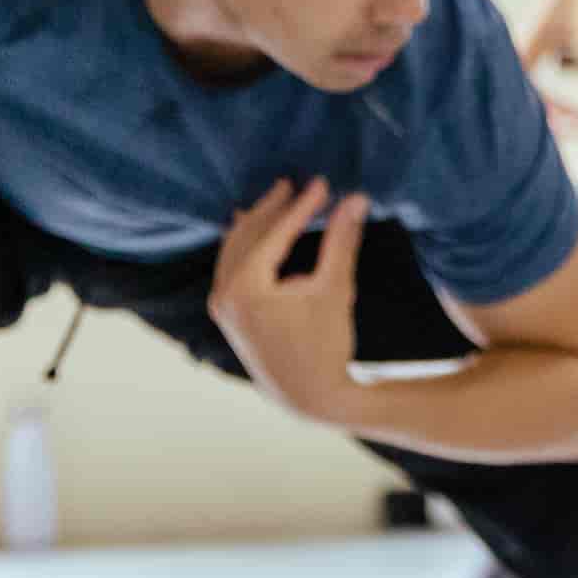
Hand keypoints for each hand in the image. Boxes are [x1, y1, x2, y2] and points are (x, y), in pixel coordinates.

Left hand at [208, 179, 367, 424]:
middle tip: (294, 184)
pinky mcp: (226, 312)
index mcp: (246, 287)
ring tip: (274, 200)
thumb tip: (356, 198)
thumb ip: (341, 241)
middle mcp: (224, 293)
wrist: (306, 394)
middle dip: (271, 208)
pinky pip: (230, 266)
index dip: (301, 206)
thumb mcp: (336, 289)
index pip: (274, 233)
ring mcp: (221, 304)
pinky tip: (254, 231)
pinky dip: (245, 245)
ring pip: (233, 249)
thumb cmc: (325, 344)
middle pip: (246, 235)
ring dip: (256, 224)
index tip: (321, 184)